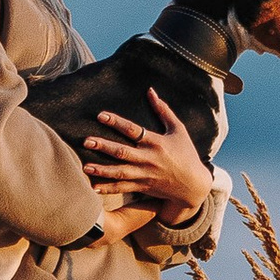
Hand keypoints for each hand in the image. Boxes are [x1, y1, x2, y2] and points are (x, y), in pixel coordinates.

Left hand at [81, 95, 215, 231]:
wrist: (193, 185)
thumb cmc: (186, 153)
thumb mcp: (178, 129)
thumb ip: (163, 110)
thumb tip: (150, 91)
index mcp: (156, 142)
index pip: (133, 130)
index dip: (116, 122)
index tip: (100, 115)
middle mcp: (149, 159)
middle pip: (123, 152)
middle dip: (104, 146)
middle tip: (86, 141)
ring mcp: (145, 175)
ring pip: (120, 172)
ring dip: (102, 169)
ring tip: (85, 165)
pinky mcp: (143, 187)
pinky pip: (123, 188)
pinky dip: (108, 188)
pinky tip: (94, 187)